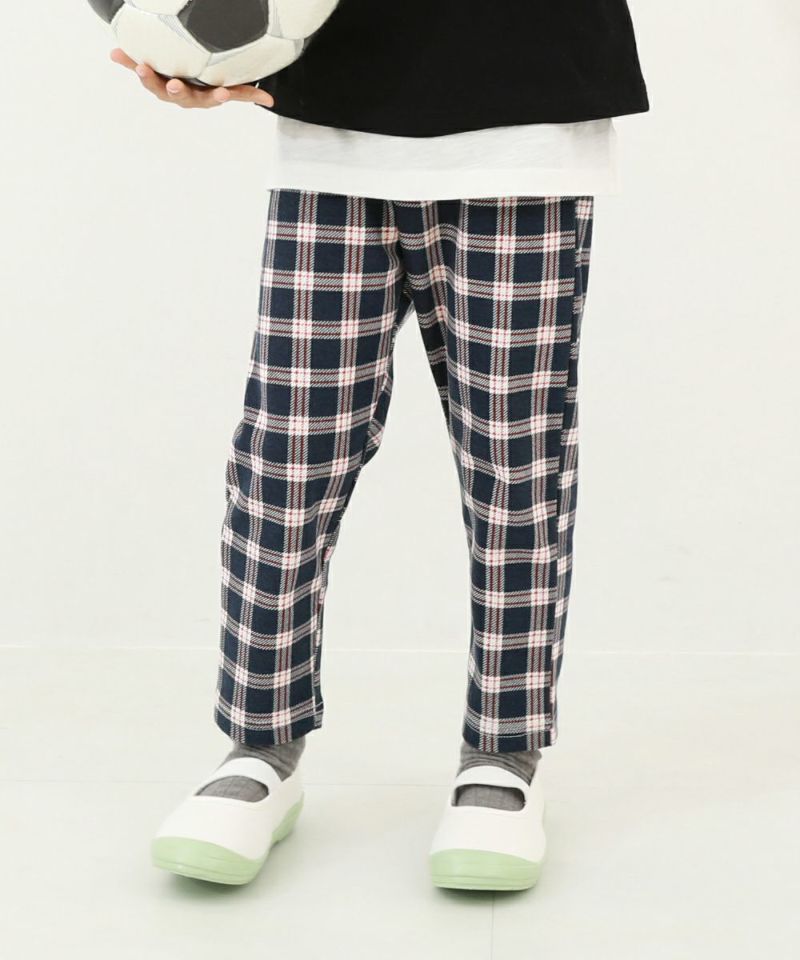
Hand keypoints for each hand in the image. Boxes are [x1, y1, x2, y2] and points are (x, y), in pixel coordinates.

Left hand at [110, 48, 274, 108]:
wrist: (185, 83)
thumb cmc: (209, 85)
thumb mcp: (229, 87)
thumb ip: (246, 94)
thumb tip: (270, 101)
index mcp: (202, 97)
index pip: (212, 98)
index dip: (217, 96)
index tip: (222, 92)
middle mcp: (182, 95)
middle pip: (180, 96)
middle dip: (177, 91)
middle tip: (175, 85)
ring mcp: (164, 87)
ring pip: (156, 85)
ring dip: (147, 78)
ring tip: (141, 67)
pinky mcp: (150, 74)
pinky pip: (138, 68)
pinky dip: (127, 61)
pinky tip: (115, 54)